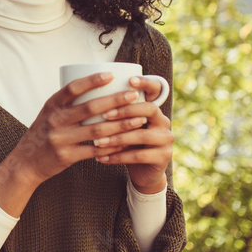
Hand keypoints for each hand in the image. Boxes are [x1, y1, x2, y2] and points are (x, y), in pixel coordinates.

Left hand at [91, 75, 173, 193]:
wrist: (142, 170)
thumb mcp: (120, 125)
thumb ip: (112, 112)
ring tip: (97, 142)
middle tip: (105, 115)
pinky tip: (101, 158)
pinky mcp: (164, 157)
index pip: (156, 90)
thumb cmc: (125, 143)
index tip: (129, 81)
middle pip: (149, 109)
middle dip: (125, 111)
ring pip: (141, 135)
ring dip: (117, 138)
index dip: (145, 83)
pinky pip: (139, 156)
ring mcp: (166, 139)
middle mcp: (163, 121)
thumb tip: (84, 98)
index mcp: (154, 109)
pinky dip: (118, 156)